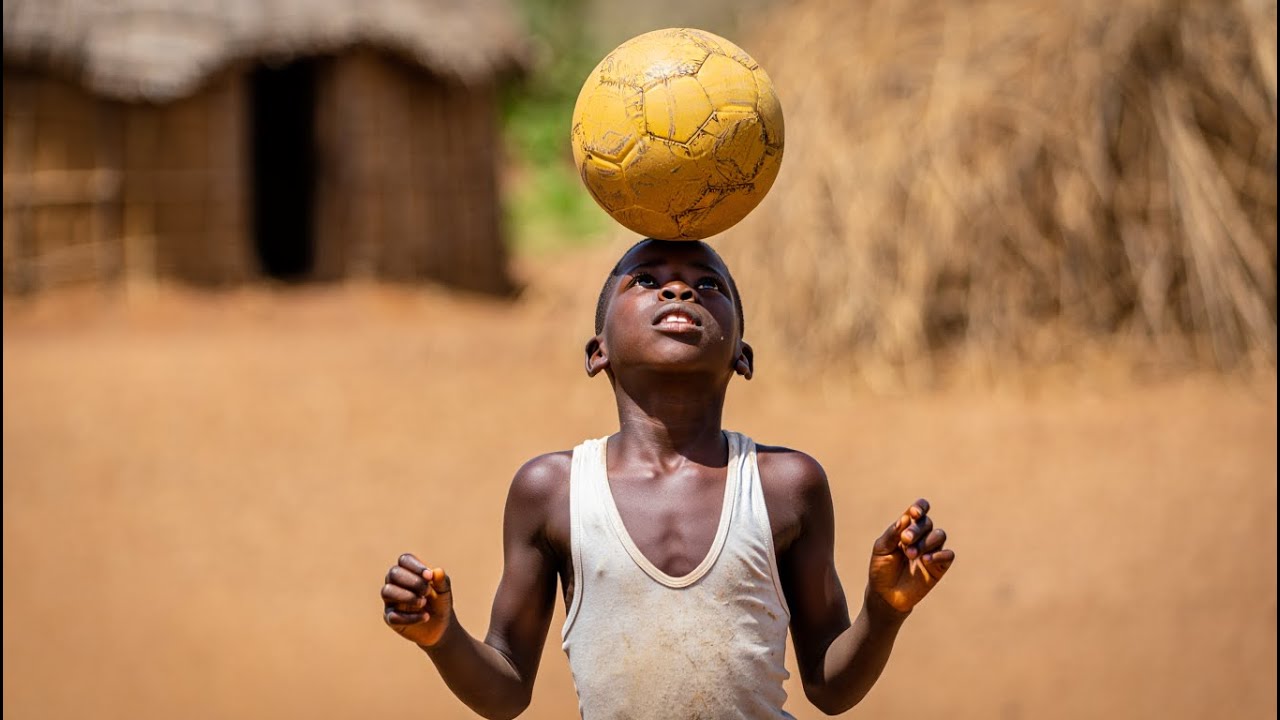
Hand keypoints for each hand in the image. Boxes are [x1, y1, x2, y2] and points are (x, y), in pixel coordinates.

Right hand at [382, 553, 453, 646]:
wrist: (440, 626)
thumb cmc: (439, 602)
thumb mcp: (444, 591)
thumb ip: (441, 581)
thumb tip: (436, 572)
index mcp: (408, 571)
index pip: (404, 560)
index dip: (415, 566)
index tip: (429, 576)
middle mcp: (395, 583)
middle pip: (393, 573)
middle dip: (412, 581)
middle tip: (427, 591)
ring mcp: (391, 601)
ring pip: (386, 591)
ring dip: (407, 596)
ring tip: (423, 603)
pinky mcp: (390, 618)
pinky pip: (393, 616)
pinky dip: (410, 617)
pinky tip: (425, 617)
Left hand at [868, 499, 954, 613]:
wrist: (885, 595)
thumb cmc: (881, 569)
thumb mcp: (881, 549)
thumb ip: (892, 534)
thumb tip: (905, 518)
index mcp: (907, 529)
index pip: (919, 512)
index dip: (920, 507)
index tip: (914, 513)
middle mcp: (921, 537)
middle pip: (927, 523)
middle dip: (917, 530)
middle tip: (905, 540)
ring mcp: (932, 551)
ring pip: (939, 535)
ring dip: (926, 541)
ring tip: (911, 553)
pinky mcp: (939, 566)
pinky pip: (948, 555)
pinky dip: (940, 554)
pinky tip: (926, 560)